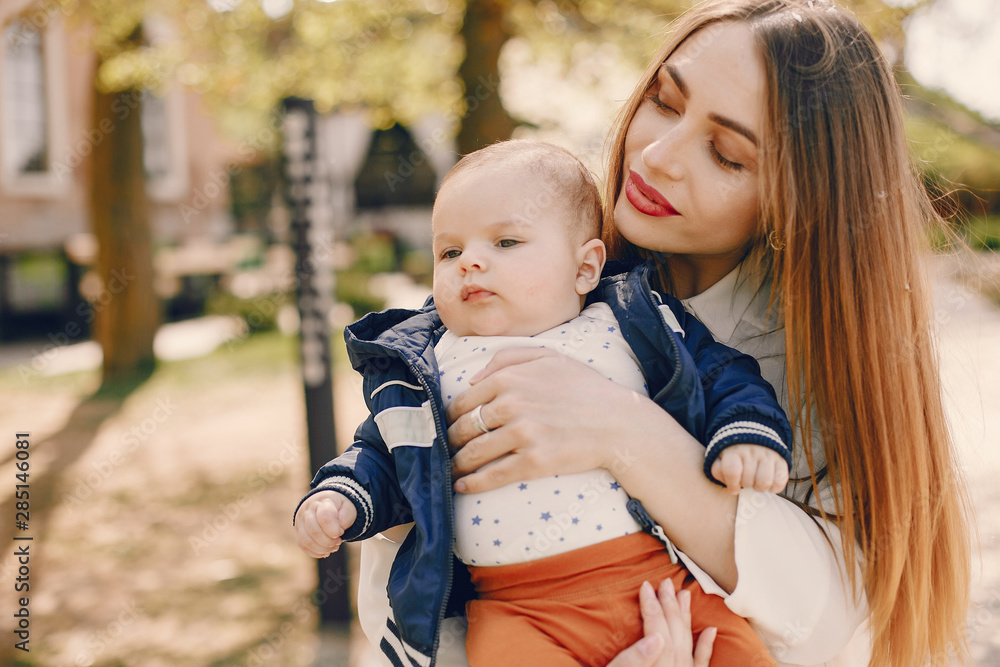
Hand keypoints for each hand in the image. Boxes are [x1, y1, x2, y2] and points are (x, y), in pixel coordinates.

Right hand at [293, 491, 357, 557]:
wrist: (325, 502)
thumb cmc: (339, 507)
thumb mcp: (349, 508)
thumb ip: (345, 517)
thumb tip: (337, 531)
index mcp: (323, 501)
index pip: (325, 517)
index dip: (333, 529)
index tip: (340, 532)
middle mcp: (308, 509)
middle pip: (314, 531)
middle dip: (329, 542)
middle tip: (338, 542)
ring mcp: (300, 520)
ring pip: (307, 541)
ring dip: (322, 549)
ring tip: (333, 547)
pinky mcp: (297, 530)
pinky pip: (302, 545)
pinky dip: (315, 552)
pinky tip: (325, 551)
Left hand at [445, 347, 656, 492]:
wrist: (619, 423)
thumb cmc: (585, 388)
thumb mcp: (549, 357)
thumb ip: (507, 358)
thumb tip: (473, 377)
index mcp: (510, 378)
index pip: (465, 400)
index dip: (451, 416)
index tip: (448, 425)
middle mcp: (511, 404)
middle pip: (465, 427)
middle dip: (451, 440)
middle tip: (447, 449)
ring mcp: (522, 434)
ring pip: (474, 452)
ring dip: (457, 463)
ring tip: (452, 469)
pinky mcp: (534, 462)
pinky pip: (493, 475)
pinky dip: (472, 483)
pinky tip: (462, 486)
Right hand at [607, 579, 715, 666]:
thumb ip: (632, 662)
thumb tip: (656, 638)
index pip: (657, 636)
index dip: (651, 609)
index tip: (645, 586)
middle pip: (673, 639)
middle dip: (670, 608)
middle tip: (666, 583)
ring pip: (687, 648)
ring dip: (686, 620)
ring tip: (684, 595)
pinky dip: (706, 648)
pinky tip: (711, 630)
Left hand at [710, 444, 788, 494]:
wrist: (754, 436)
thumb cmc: (734, 455)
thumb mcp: (721, 459)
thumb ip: (719, 472)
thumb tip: (733, 489)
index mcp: (734, 451)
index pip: (732, 471)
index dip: (732, 484)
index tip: (734, 488)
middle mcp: (752, 451)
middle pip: (748, 480)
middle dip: (745, 485)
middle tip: (745, 480)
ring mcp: (768, 455)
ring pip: (764, 482)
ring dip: (759, 487)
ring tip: (755, 482)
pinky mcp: (782, 461)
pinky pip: (780, 482)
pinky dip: (773, 487)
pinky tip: (768, 483)